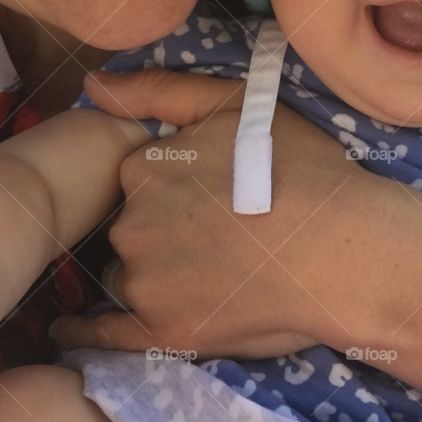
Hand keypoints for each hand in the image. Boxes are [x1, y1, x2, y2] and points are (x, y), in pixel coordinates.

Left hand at [49, 69, 377, 358]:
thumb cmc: (305, 171)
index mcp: (143, 168)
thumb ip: (161, 89)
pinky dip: (85, 334)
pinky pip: (104, 336)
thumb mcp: (239, 106)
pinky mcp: (164, 332)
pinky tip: (71, 333)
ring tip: (219, 276)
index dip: (176, 187)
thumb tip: (91, 85)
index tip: (215, 196)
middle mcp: (132, 225)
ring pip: (133, 275)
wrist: (350, 249)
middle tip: (228, 235)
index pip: (139, 180)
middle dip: (164, 229)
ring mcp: (146, 282)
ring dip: (155, 274)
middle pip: (132, 227)